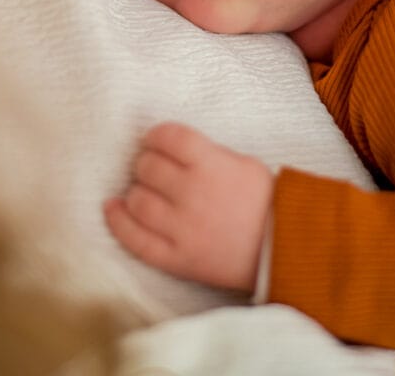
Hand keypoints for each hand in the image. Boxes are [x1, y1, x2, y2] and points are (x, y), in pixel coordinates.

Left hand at [103, 122, 272, 292]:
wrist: (282, 249)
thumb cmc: (264, 202)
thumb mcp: (242, 163)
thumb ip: (206, 154)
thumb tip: (169, 149)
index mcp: (211, 165)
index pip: (167, 137)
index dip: (154, 136)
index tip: (153, 141)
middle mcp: (193, 193)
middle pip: (147, 167)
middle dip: (146, 164)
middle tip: (153, 169)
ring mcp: (182, 228)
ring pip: (137, 200)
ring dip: (136, 191)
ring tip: (144, 190)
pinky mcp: (177, 258)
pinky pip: (135, 239)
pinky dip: (118, 221)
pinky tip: (112, 208)